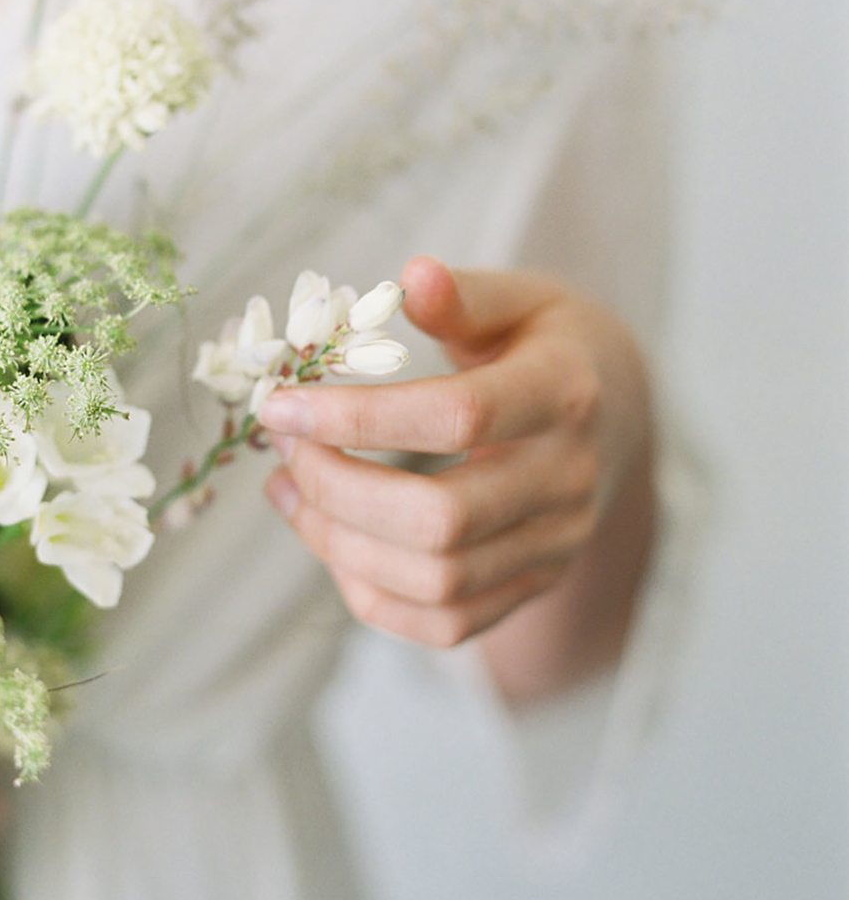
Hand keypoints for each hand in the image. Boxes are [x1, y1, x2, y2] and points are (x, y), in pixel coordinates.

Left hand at [256, 255, 652, 657]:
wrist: (618, 415)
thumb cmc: (547, 341)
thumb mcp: (520, 298)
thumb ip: (463, 295)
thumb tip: (412, 275)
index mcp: (567, 391)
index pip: (460, 417)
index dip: (359, 418)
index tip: (282, 405)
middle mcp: (570, 479)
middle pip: (443, 520)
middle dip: (338, 489)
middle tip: (284, 447)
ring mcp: (556, 543)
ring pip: (437, 581)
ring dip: (339, 542)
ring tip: (288, 488)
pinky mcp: (534, 585)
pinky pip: (445, 624)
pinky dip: (372, 593)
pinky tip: (329, 538)